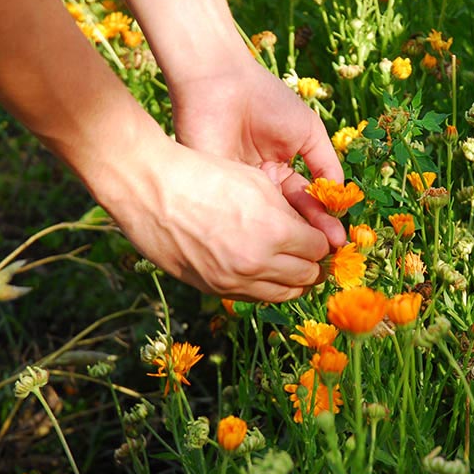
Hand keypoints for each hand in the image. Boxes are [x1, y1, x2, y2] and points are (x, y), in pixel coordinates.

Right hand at [88, 134, 329, 301]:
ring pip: (283, 294)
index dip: (322, 241)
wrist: (150, 189)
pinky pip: (253, 298)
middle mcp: (257, 263)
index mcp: (274, 231)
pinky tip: (263, 271)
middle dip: (314, 264)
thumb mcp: (258, 183)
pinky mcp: (212, 289)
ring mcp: (233, 281)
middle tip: (312, 253)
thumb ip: (289, 212)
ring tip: (292, 266)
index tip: (319, 235)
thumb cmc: (204, 175)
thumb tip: (310, 232)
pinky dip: (265, 287)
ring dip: (294, 281)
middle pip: (307, 276)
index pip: (318, 248)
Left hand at [169, 58, 346, 247]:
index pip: (306, 202)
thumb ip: (325, 164)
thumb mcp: (308, 132)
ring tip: (314, 249)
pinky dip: (266, 226)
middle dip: (312, 233)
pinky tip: (285, 237)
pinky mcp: (221, 192)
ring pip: (270, 221)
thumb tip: (340, 196)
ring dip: (293, 236)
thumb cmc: (267, 100)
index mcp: (280, 172)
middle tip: (331, 249)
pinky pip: (245, 215)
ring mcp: (240, 192)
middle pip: (290, 217)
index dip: (323, 218)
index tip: (339, 237)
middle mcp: (261, 187)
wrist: (224, 83)